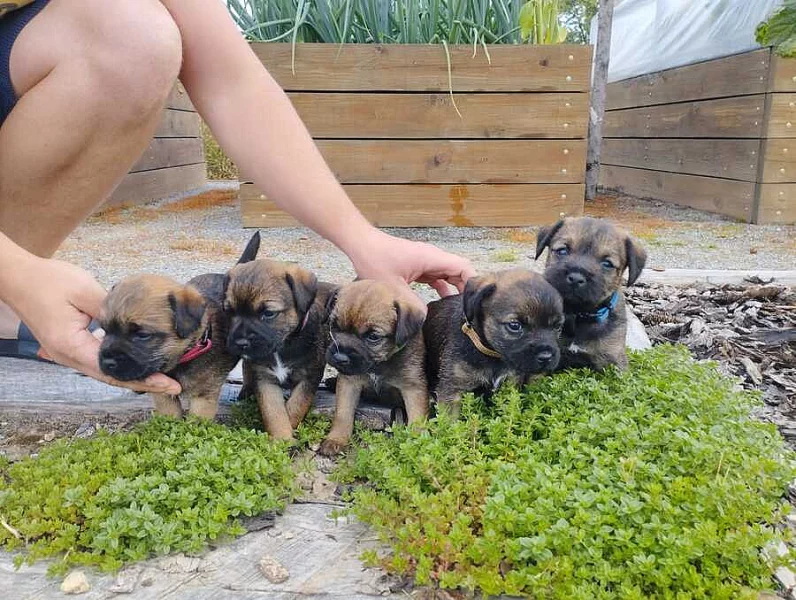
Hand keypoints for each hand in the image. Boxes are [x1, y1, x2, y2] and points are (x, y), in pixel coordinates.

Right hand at [5, 255, 180, 394]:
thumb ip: (112, 308)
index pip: (114, 371)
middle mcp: (68, 357)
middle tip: (172, 386)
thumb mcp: (84, 290)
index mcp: (72, 346)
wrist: (17, 278)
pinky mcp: (69, 346)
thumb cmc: (48, 281)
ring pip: (105, 372)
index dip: (143, 379)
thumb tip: (135, 321)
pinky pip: (98, 360)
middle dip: (143, 383)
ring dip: (132, 375)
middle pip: (111, 378)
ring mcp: (67, 353)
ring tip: (160, 378)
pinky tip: (138, 362)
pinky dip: (120, 364)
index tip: (168, 383)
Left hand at [347, 228, 475, 303]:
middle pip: (460, 272)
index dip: (472, 284)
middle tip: (468, 312)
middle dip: (466, 291)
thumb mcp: (393, 287)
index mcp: (432, 258)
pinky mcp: (418, 266)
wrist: (360, 244)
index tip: (473, 303)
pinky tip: (441, 305)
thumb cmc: (374, 259)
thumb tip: (425, 318)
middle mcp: (433, 258)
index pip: (464, 268)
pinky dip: (441, 289)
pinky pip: (437, 278)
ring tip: (457, 311)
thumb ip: (411, 303)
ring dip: (454, 291)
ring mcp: (426, 261)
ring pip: (449, 275)